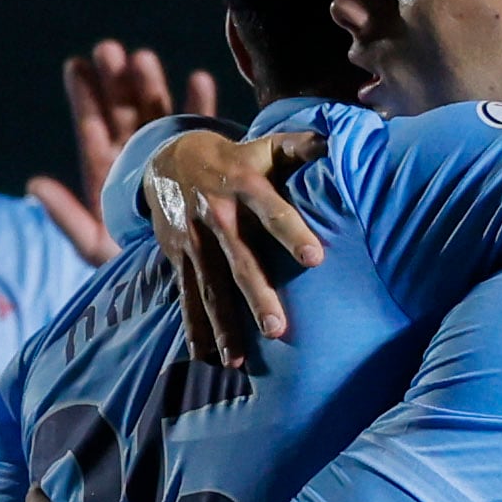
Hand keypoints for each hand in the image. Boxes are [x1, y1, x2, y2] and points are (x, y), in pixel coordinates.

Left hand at [25, 40, 221, 266]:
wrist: (186, 292)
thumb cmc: (134, 278)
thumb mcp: (94, 247)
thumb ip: (67, 216)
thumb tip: (34, 184)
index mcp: (109, 180)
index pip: (93, 132)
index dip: (85, 99)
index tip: (76, 64)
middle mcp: (138, 166)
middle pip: (125, 116)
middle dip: (117, 83)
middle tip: (108, 50)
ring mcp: (172, 163)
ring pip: (159, 117)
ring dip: (152, 87)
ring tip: (144, 58)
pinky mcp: (204, 168)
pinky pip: (202, 131)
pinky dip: (200, 105)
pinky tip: (198, 78)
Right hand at [144, 129, 327, 367]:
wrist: (167, 160)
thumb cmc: (233, 158)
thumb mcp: (262, 146)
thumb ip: (298, 146)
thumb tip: (334, 141)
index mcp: (243, 185)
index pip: (271, 210)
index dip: (292, 232)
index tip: (314, 259)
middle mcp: (216, 215)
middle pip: (239, 260)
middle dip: (257, 296)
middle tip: (277, 330)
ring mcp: (193, 240)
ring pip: (210, 287)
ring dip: (223, 325)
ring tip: (238, 359)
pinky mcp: (178, 258)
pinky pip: (187, 296)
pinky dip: (194, 327)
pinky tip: (204, 357)